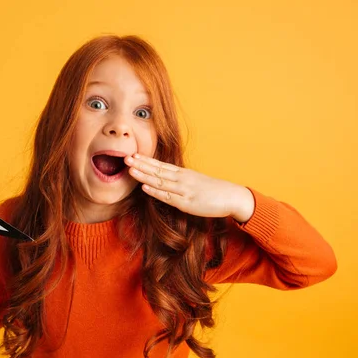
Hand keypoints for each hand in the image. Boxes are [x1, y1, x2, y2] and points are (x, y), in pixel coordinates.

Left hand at [125, 153, 254, 220]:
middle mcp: (182, 179)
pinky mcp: (186, 202)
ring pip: (160, 181)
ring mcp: (184, 190)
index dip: (146, 160)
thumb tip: (167, 181)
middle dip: (141, 164)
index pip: (161, 165)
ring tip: (130, 169)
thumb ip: (181, 181)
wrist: (232, 197)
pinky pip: (167, 196)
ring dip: (144, 175)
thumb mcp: (195, 182)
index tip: (133, 155)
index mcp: (183, 173)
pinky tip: (144, 187)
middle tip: (125, 157)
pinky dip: (155, 191)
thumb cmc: (213, 191)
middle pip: (157, 170)